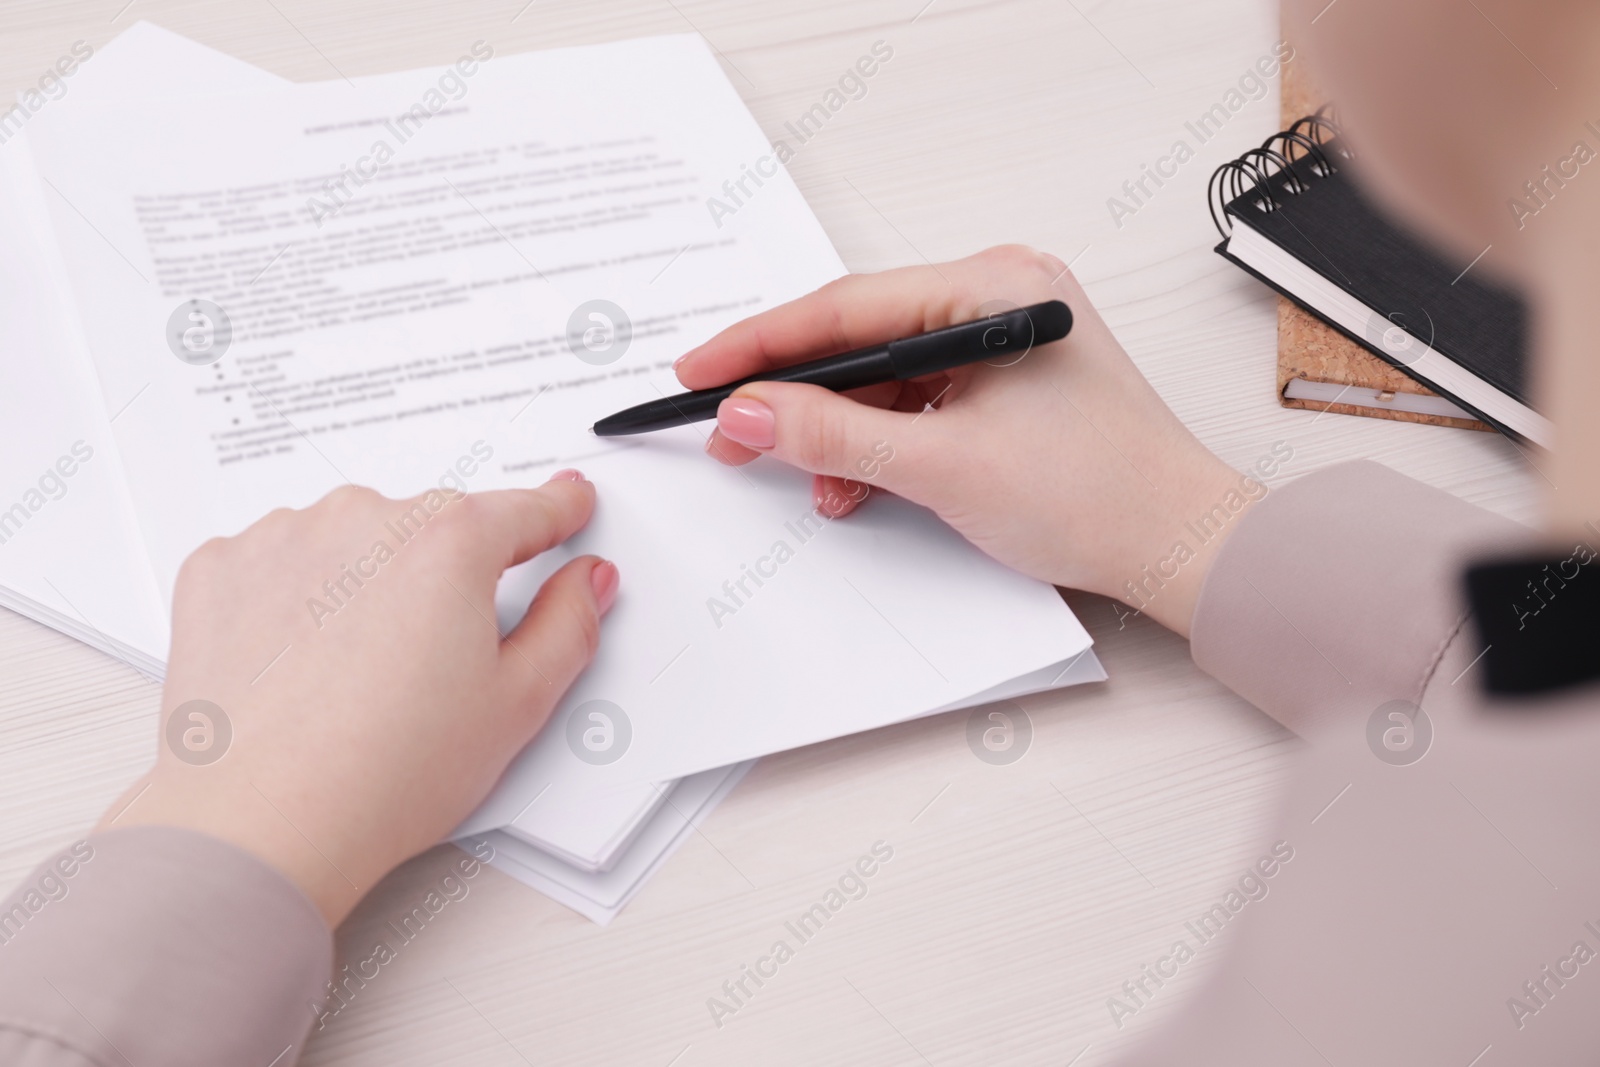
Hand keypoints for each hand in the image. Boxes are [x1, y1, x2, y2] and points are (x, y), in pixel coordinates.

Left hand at [98, 472, 617, 926]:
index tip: (567, 506)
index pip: (525, 509)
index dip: (557, 512)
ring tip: (363, 671)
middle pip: (434, 526)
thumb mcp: (516, 705)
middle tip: (440, 657)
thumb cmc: (382, 775)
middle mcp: (365, 520)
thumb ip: (568, 625)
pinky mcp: (222, 569)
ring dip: (369, 580)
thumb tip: (585, 582)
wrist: (261, 823)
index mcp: (448, 543)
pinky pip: (282, 560)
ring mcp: (285, 538)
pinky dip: (297, 595)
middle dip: (448, 574)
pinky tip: (307, 661)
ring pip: (355, 538)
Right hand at [678, 245, 1248, 635]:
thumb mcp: (941, 467)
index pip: (846, 307)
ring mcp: (1005, 339)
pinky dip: (881, 441)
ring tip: (801, 477)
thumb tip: (746, 414)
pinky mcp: (1007, 381)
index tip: (698, 372)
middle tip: (730, 431)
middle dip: (795, 395)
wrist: (1180, 546)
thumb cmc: (1100, 495)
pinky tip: (854, 482)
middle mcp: (1001, 296)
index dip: (761, 345)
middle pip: (862, 337)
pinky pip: (919, 399)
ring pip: (886, 375)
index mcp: (995, 286)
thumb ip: (831, 436)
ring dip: (838, 430)